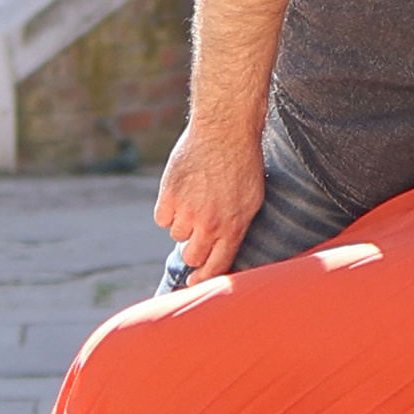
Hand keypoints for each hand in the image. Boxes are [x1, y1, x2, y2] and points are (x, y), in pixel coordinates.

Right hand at [153, 116, 265, 276]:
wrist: (225, 131)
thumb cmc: (244, 164)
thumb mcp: (252, 200)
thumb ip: (236, 228)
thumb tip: (222, 251)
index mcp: (233, 227)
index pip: (216, 266)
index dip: (204, 278)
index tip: (194, 282)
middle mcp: (209, 224)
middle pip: (192, 256)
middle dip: (193, 249)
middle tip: (196, 233)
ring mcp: (188, 210)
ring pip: (176, 235)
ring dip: (183, 223)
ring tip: (195, 199)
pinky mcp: (169, 195)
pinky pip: (162, 218)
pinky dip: (168, 209)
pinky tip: (181, 192)